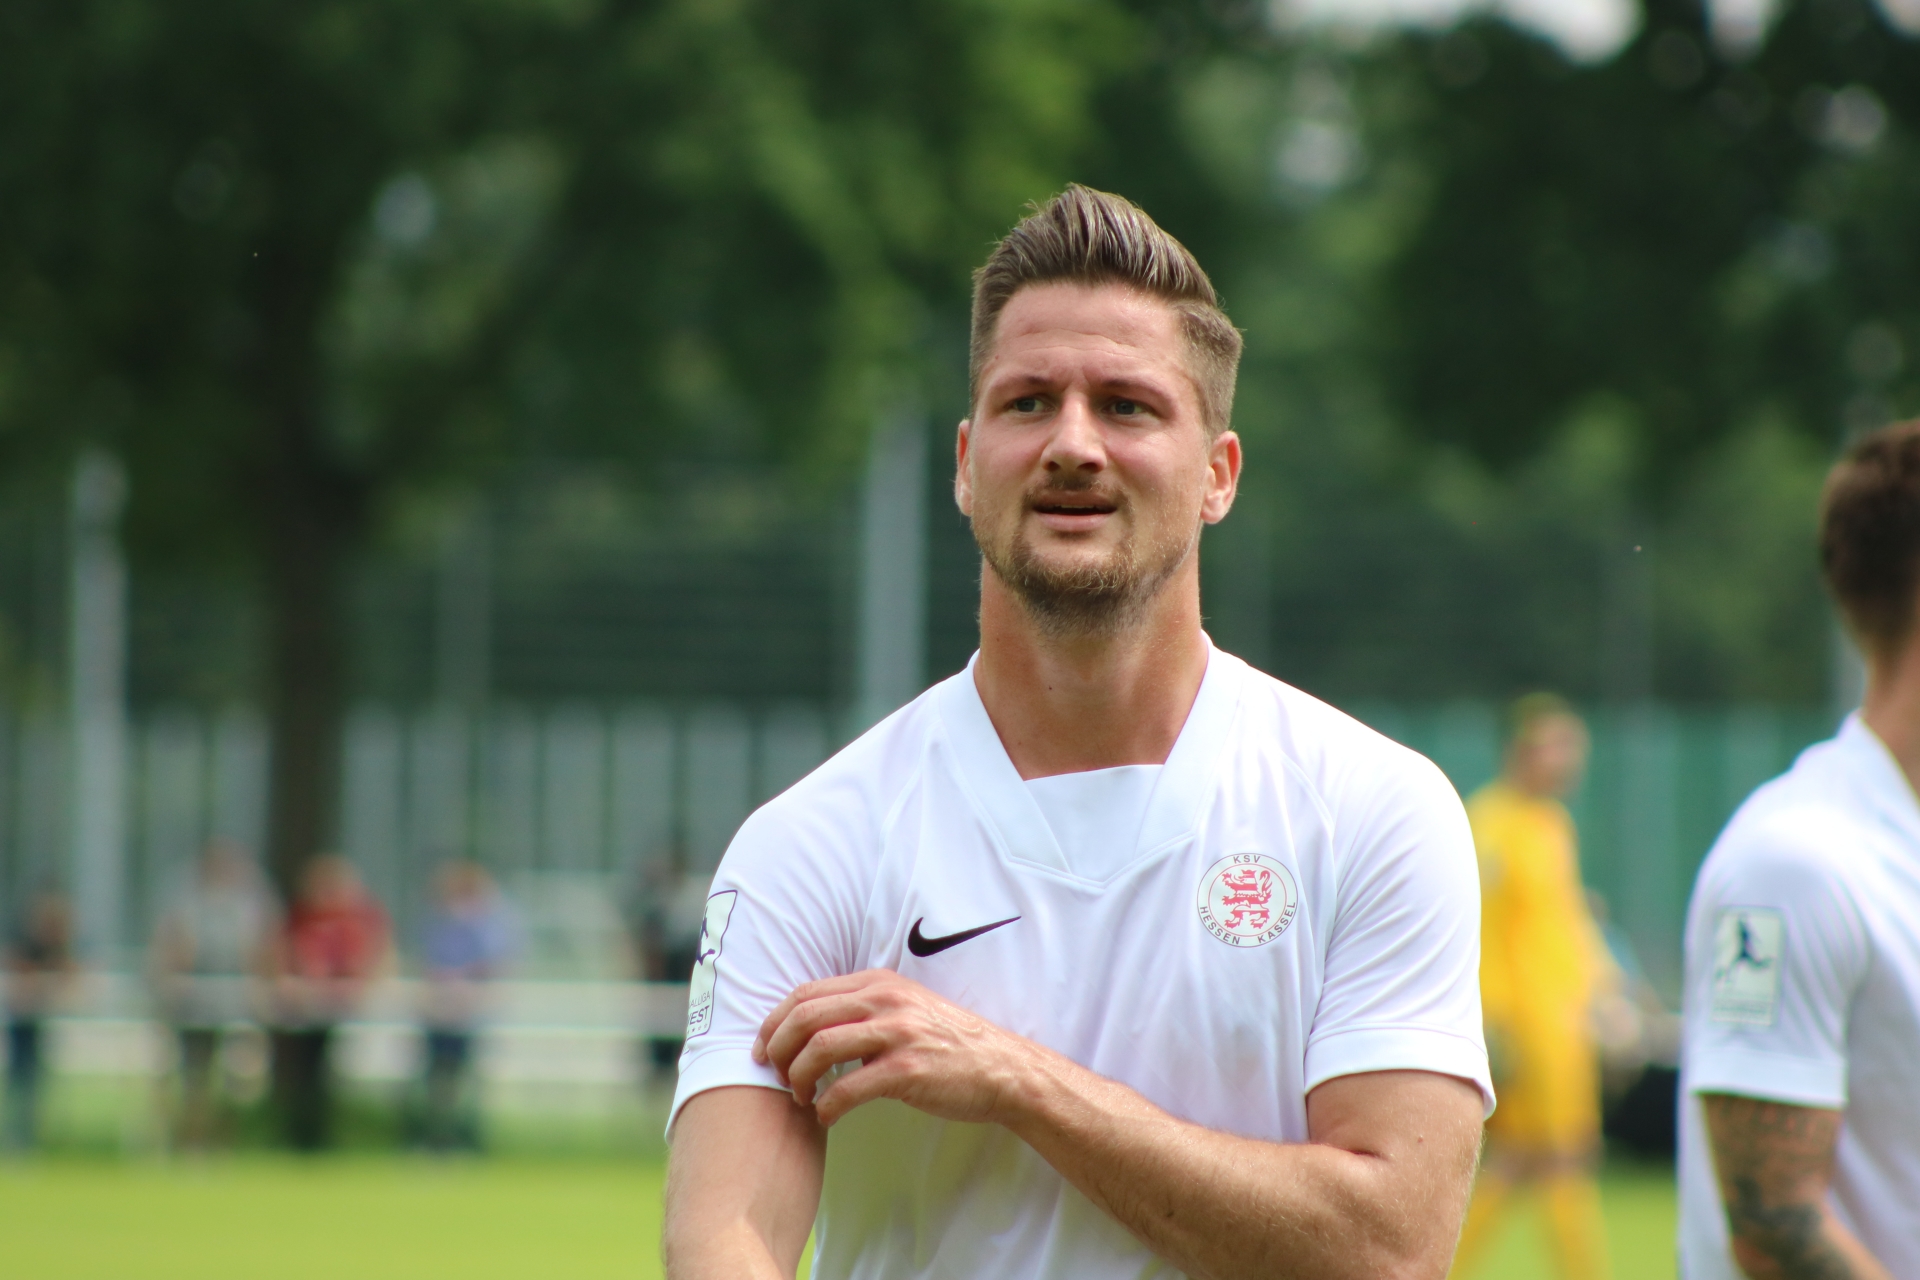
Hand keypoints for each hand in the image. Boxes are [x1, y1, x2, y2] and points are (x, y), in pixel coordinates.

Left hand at [751, 970, 1044, 1126]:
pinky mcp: (908, 1069)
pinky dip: (827, 1105)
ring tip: (801, 1097)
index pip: (807, 993)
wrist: (1001, 1068)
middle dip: (778, 1048)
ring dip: (799, 1077)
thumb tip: (810, 1030)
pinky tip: (826, 1116)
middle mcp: (885, 1000)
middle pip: (806, 1016)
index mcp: (879, 983)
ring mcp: (898, 1033)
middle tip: (774, 1075)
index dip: (774, 1021)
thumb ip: (863, 1009)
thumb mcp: (905, 1008)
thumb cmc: (947, 1044)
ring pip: (821, 1048)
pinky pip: (849, 1087)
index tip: (763, 1049)